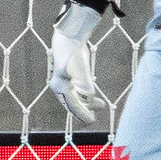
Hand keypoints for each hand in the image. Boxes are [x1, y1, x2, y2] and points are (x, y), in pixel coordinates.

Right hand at [48, 0, 107, 123]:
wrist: (69, 38)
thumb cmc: (73, 53)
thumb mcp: (80, 69)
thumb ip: (85, 82)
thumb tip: (90, 95)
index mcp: (60, 87)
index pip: (72, 105)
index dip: (82, 114)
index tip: (91, 121)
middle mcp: (60, 87)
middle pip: (73, 104)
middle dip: (83, 111)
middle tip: (93, 120)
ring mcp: (65, 83)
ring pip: (76, 98)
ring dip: (87, 103)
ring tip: (101, 105)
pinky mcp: (70, 77)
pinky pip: (78, 92)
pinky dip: (86, 96)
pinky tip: (94, 98)